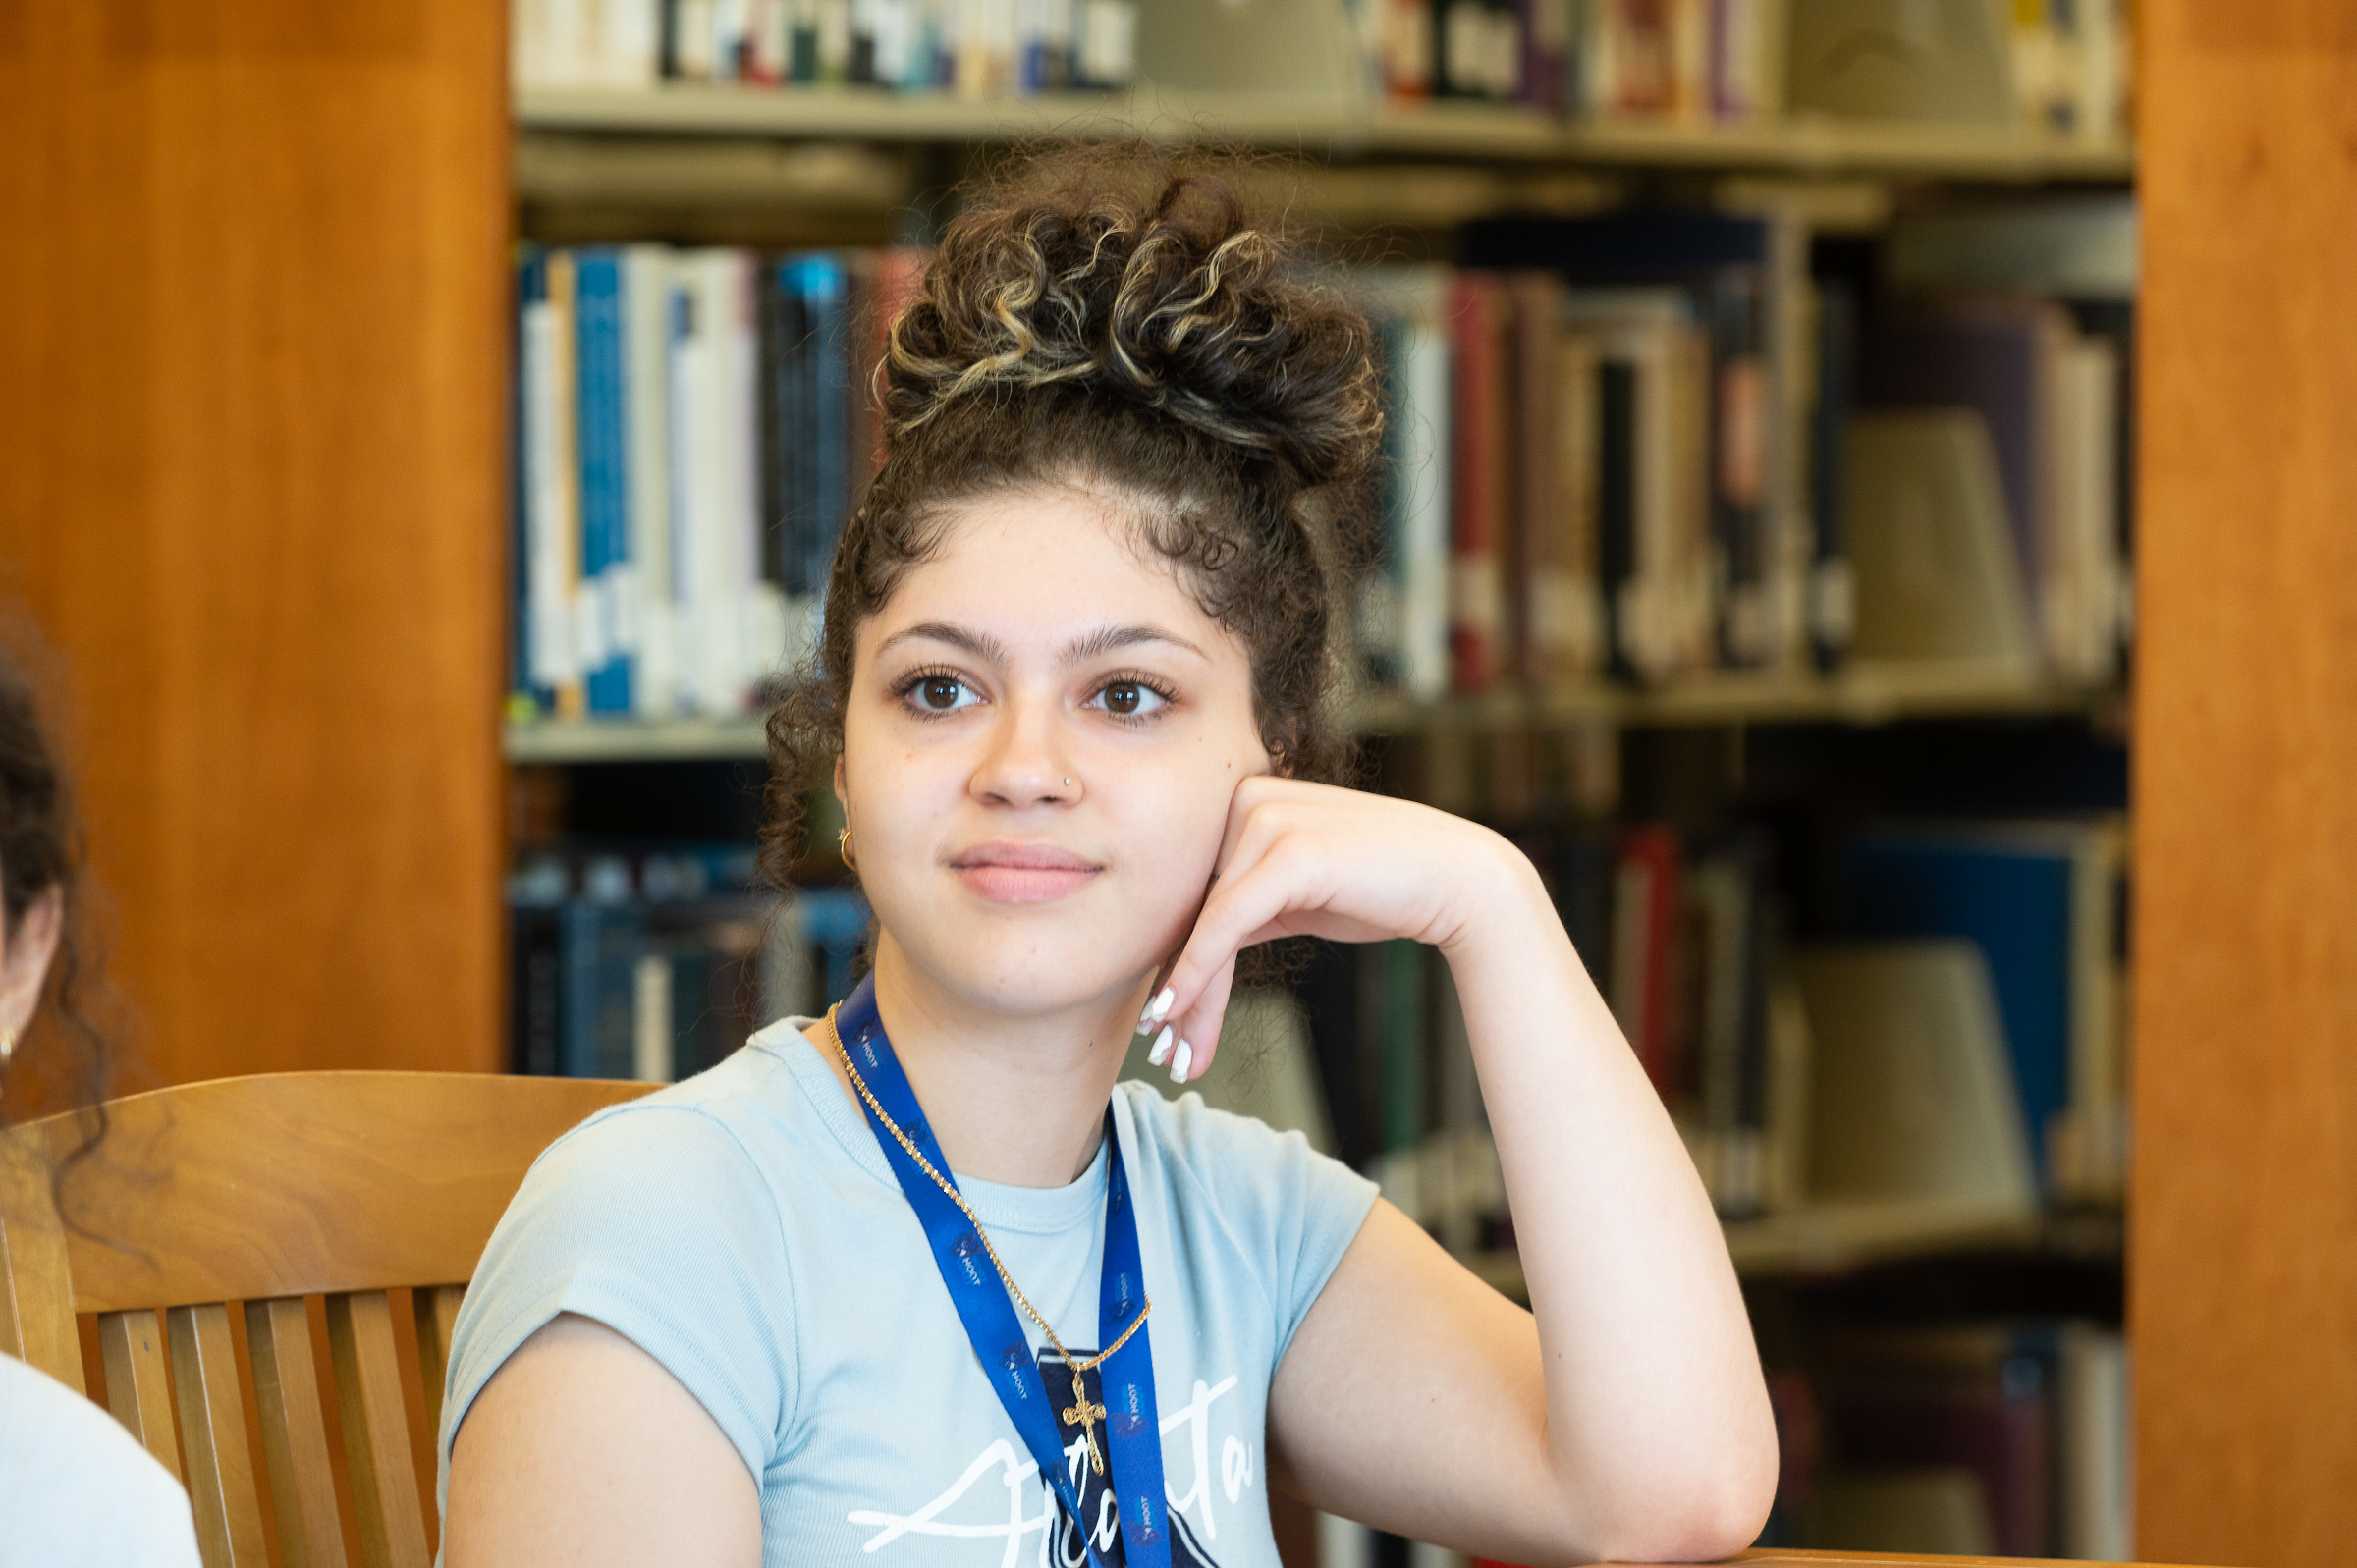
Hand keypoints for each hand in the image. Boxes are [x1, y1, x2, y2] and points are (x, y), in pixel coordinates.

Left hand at [1139, 776, 1533, 1083]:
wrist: (1461, 881)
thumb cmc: (1382, 890)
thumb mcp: (1296, 897)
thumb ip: (1244, 908)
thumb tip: (1185, 957)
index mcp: (1247, 797)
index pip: (1195, 890)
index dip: (1176, 959)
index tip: (1160, 1023)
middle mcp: (1249, 796)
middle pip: (1193, 908)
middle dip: (1180, 988)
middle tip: (1164, 1054)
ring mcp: (1269, 816)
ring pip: (1205, 923)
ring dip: (1190, 998)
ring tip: (1178, 1056)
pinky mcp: (1290, 849)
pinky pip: (1226, 921)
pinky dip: (1197, 971)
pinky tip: (1175, 1011)